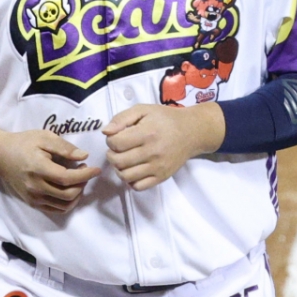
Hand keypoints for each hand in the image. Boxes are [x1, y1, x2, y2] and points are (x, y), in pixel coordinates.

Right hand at [0, 129, 101, 214]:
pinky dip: (67, 203)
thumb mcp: (44, 137)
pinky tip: (70, 190)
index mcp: (38, 168)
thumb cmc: (23, 143)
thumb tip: (83, 156)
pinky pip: (55, 209)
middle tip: (84, 171)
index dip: (85, 175)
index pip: (67, 178)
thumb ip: (64, 147)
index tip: (95, 169)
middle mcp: (36, 186)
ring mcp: (33, 197)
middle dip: (82, 184)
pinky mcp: (33, 203)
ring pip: (64, 205)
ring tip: (78, 181)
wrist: (0, 156)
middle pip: (68, 194)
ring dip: (77, 195)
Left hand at [103, 103, 224, 190]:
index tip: (117, 136)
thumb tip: (105, 132)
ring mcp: (157, 167)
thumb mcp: (143, 110)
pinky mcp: (161, 177)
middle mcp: (152, 152)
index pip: (115, 143)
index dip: (110, 140)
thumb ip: (121, 118)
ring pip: (125, 176)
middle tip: (117, 149)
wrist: (191, 132)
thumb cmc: (165, 119)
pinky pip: (138, 187)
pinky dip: (130, 181)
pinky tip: (133, 169)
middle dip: (111, 154)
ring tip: (123, 159)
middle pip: (118, 161)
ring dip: (119, 168)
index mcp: (147, 133)